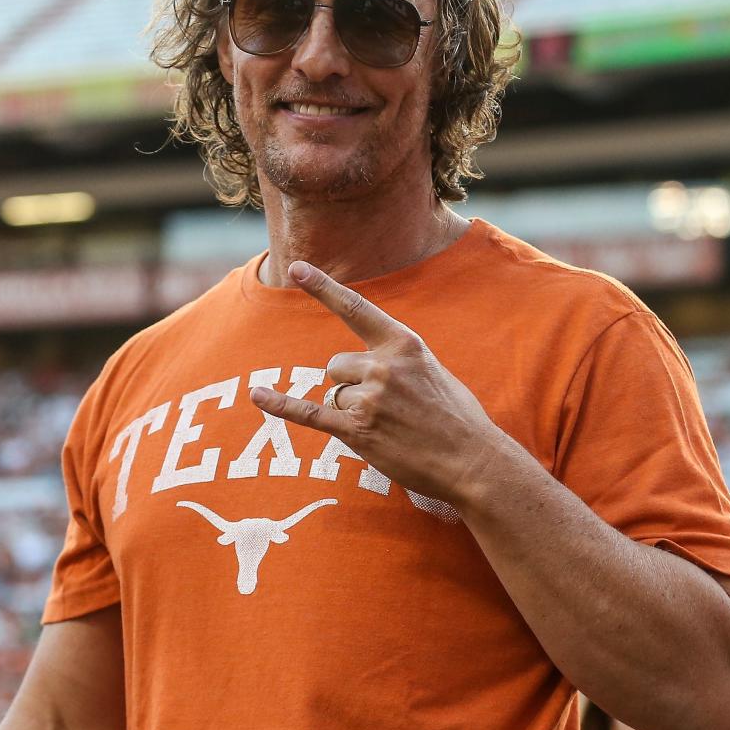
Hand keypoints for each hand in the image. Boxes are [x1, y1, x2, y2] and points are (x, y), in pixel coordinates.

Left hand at [250, 261, 496, 507]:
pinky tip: (257, 395)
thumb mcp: (433, 371)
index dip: (322, 287)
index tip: (295, 268)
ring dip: (350, 411)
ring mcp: (369, 398)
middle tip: (387, 409)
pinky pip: (308, 413)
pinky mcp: (357, 431)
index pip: (355, 308)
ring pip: (333, 394)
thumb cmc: (457, 418)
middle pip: (335, 365)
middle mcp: (383, 366)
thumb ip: (398, 359)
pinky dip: (281, 405)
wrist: (473, 461)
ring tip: (387, 427)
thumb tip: (367, 364)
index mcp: (403, 344)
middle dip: (350, 385)